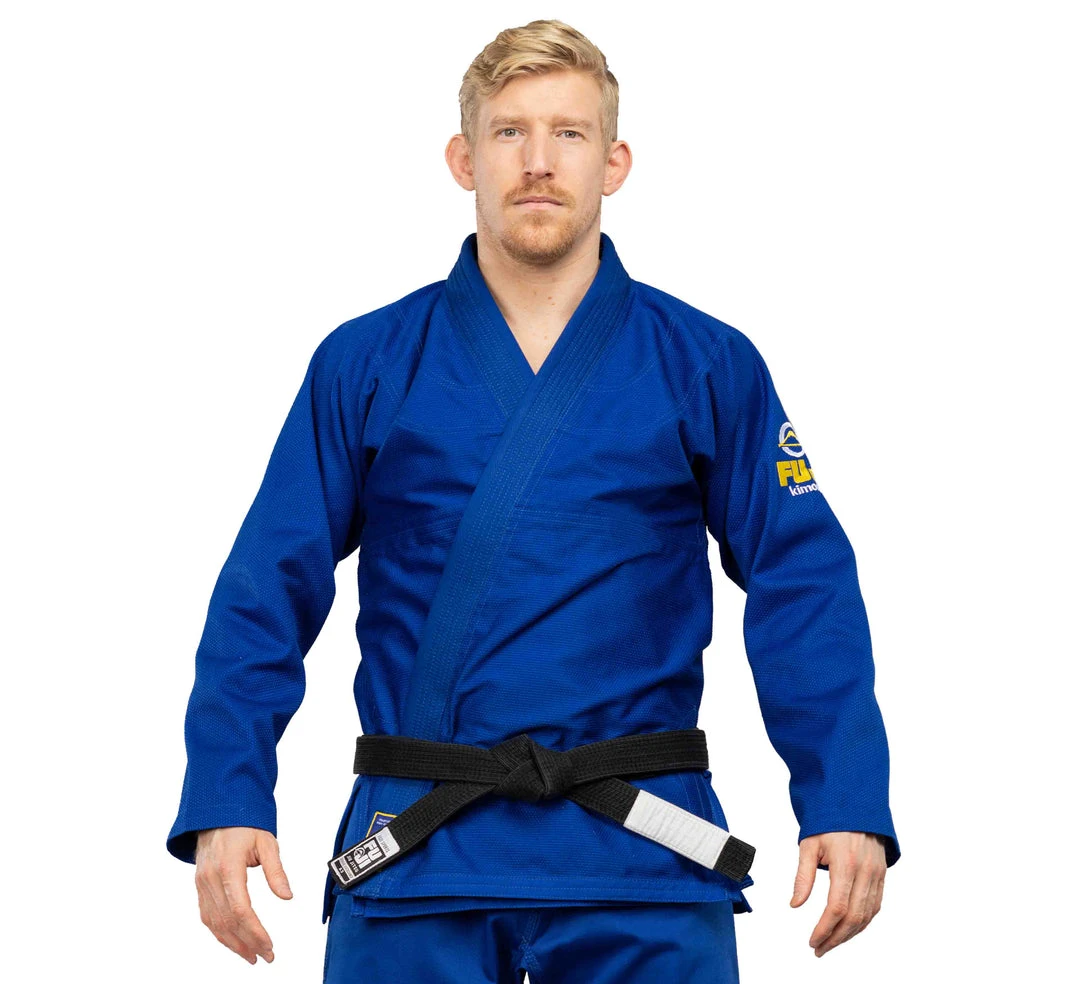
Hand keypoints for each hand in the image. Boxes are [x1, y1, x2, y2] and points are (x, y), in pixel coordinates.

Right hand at [194, 826, 292, 964]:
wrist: (218, 811)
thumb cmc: (244, 824)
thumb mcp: (267, 842)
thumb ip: (276, 871)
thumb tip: (287, 896)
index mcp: (229, 868)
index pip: (241, 910)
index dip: (255, 932)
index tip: (268, 946)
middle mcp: (211, 879)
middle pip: (227, 922)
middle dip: (247, 944)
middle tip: (265, 957)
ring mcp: (202, 884)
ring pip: (214, 923)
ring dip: (232, 943)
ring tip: (250, 956)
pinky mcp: (200, 886)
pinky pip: (207, 915)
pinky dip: (219, 932)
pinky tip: (232, 941)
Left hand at [789, 830, 885, 957]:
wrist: (855, 803)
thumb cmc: (829, 820)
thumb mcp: (809, 843)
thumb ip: (803, 876)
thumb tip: (795, 904)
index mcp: (846, 863)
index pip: (837, 908)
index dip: (824, 929)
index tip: (813, 941)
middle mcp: (865, 872)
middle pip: (854, 918)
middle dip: (836, 938)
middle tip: (819, 948)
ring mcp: (877, 874)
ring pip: (867, 916)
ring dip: (850, 935)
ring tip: (832, 943)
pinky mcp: (882, 875)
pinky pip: (875, 906)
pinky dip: (863, 922)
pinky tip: (850, 929)